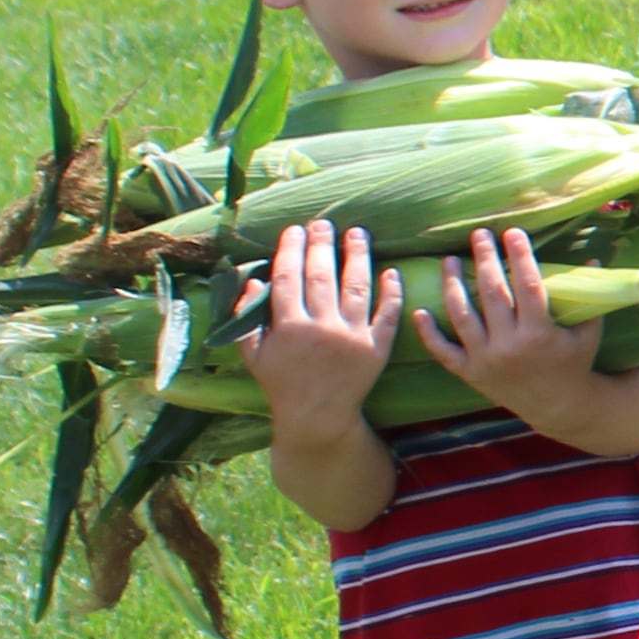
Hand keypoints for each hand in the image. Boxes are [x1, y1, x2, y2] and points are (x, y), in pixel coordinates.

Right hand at [239, 220, 402, 431]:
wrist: (318, 415)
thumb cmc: (282, 382)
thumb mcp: (254, 354)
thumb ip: (246, 318)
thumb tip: (254, 281)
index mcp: (289, 328)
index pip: (288, 277)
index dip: (291, 250)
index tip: (295, 229)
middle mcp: (322, 329)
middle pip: (322, 276)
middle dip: (322, 245)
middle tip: (324, 223)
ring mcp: (352, 337)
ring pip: (357, 287)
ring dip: (358, 256)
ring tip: (358, 233)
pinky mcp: (377, 348)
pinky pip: (387, 314)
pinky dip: (391, 292)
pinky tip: (391, 271)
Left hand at [411, 228, 610, 424]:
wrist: (558, 407)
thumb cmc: (575, 364)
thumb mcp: (588, 333)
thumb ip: (588, 299)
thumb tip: (592, 259)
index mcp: (540, 334)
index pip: (528, 285)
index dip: (520, 257)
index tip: (513, 233)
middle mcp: (509, 346)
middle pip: (491, 294)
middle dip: (485, 260)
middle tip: (479, 234)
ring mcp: (486, 360)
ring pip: (462, 316)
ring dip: (452, 285)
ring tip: (448, 260)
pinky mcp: (470, 374)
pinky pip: (443, 351)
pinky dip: (429, 333)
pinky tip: (420, 310)